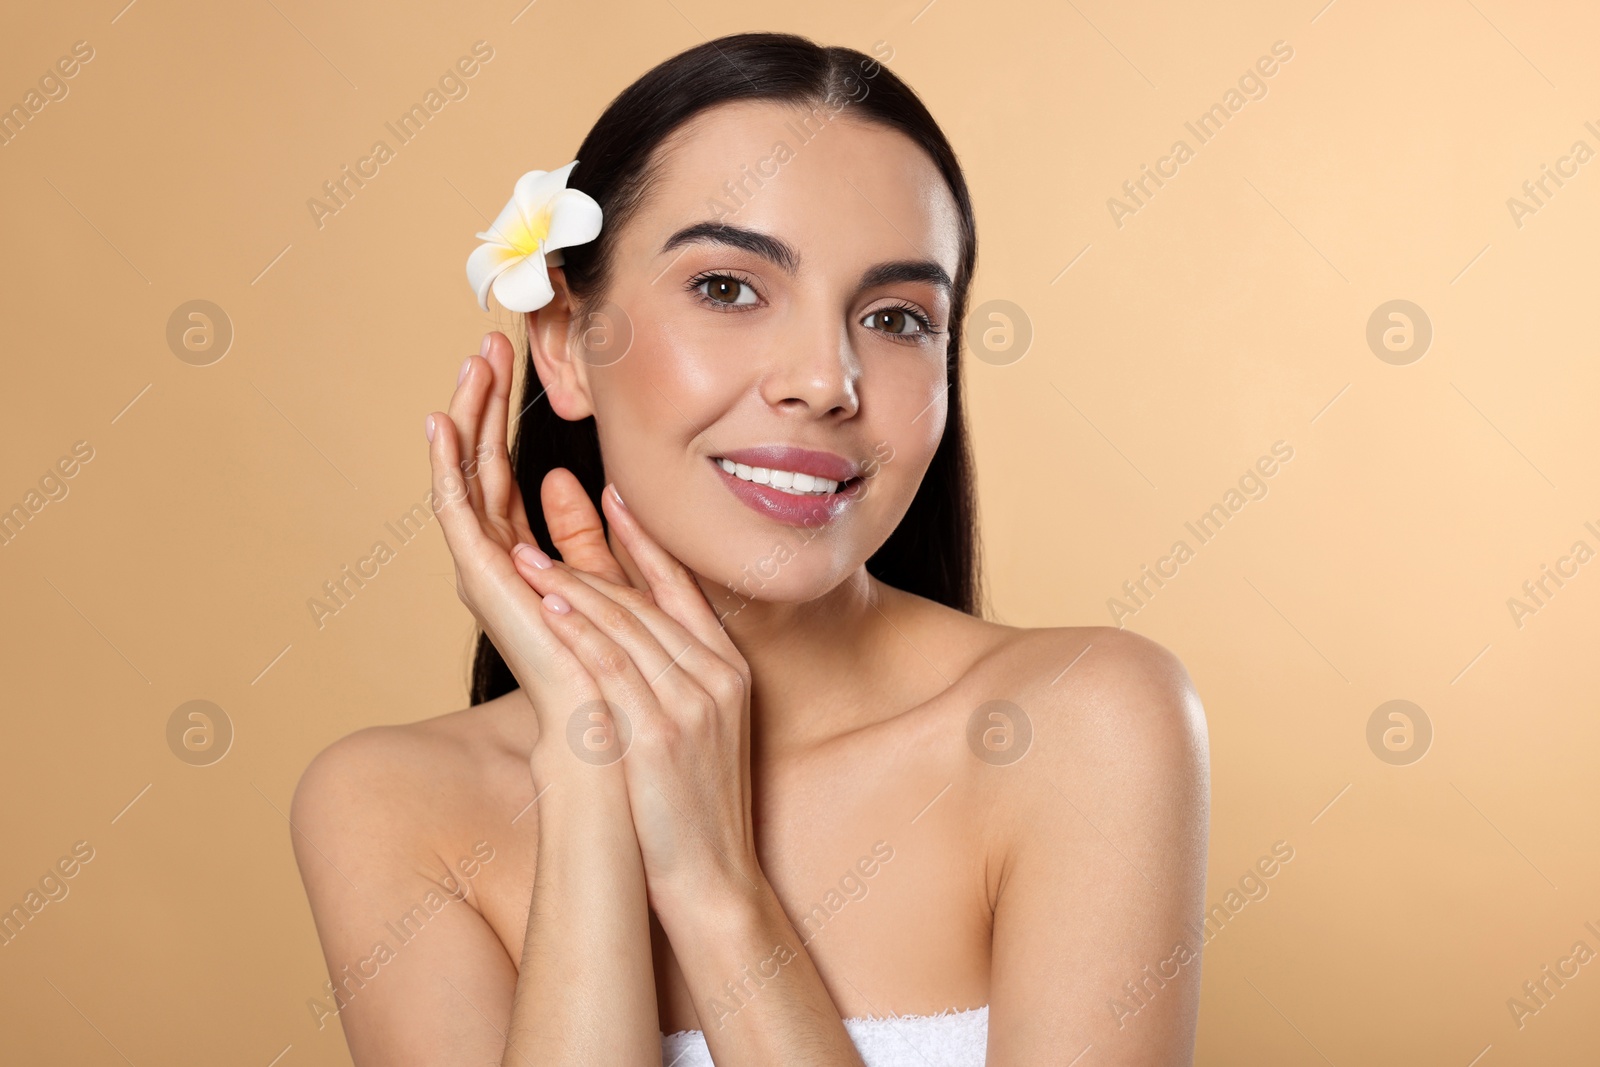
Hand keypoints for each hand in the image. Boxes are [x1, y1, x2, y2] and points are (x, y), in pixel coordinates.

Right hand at [424, 331, 633, 755]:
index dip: (508, 422)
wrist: (617, 743)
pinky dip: (447, 467)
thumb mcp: (626, 591)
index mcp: (533, 567)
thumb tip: (600, 489)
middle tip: (490, 345)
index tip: (518, 362)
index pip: (510, 478)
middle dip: (486, 405)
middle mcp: (504, 568)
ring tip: (472, 362)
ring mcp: (489, 576)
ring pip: (470, 480)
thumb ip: (607, 545)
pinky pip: (458, 515)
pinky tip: (440, 421)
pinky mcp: (484, 586)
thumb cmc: (631, 685)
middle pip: (486, 469)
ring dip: (467, 419)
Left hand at [509, 483, 762, 917]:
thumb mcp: (698, 735)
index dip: (646, 540)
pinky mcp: (660, 732)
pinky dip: (579, 627)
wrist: (714, 883)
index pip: (684, 589)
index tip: (613, 495)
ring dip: (573, 583)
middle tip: (548, 517)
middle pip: (647, 599)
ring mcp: (691, 703)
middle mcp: (715, 678)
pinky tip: (547, 603)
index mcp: (729, 673)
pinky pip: (613, 664)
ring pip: (626, 624)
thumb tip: (629, 649)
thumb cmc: (691, 815)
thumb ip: (670, 681)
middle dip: (594, 553)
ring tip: (528, 557)